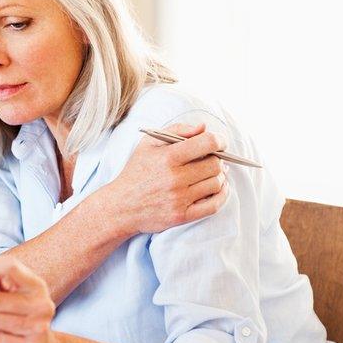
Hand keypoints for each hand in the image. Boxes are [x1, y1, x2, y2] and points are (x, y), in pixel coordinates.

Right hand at [109, 123, 228, 234]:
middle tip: (213, 160)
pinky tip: (218, 189)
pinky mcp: (182, 216)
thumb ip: (176, 130)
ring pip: (216, 184)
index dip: (220, 141)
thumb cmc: (136, 172)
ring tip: (211, 174)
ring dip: (219, 178)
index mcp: (167, 157)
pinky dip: (222, 196)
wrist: (120, 206)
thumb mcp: (148, 144)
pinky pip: (214, 206)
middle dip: (218, 160)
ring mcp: (179, 198)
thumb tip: (203, 127)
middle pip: (215, 165)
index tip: (220, 143)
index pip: (208, 143)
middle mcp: (174, 178)